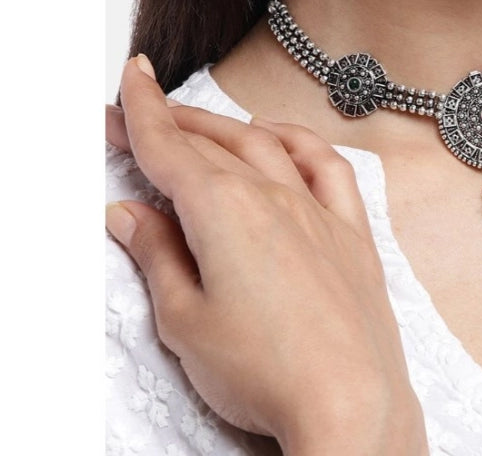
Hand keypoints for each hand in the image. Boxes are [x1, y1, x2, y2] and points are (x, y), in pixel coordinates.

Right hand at [106, 55, 427, 455]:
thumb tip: (130, 214)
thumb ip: (157, 255)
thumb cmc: (265, 371)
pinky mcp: (351, 232)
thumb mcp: (185, 319)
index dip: (143, 112)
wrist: (349, 402)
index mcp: (225, 211)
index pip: (172, 148)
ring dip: (228, 127)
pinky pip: (327, 167)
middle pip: (214, 143)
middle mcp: (274, 196)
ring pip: (266, 145)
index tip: (131, 80)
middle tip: (142, 112)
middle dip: (174, 121)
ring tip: (202, 123)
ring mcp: (318, 210)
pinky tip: (283, 139)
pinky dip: (300, 142)